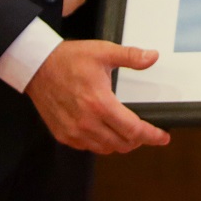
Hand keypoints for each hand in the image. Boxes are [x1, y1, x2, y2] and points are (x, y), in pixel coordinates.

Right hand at [26, 40, 170, 153]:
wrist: (37, 66)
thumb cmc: (69, 59)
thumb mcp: (103, 52)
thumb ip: (130, 56)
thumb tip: (152, 57)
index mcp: (100, 103)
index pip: (133, 129)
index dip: (151, 135)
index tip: (163, 137)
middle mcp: (86, 122)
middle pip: (122, 144)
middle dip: (138, 140)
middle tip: (147, 132)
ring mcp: (73, 131)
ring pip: (105, 149)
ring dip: (120, 144)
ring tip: (128, 134)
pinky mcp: (62, 134)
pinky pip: (88, 147)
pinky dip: (101, 144)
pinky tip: (106, 133)